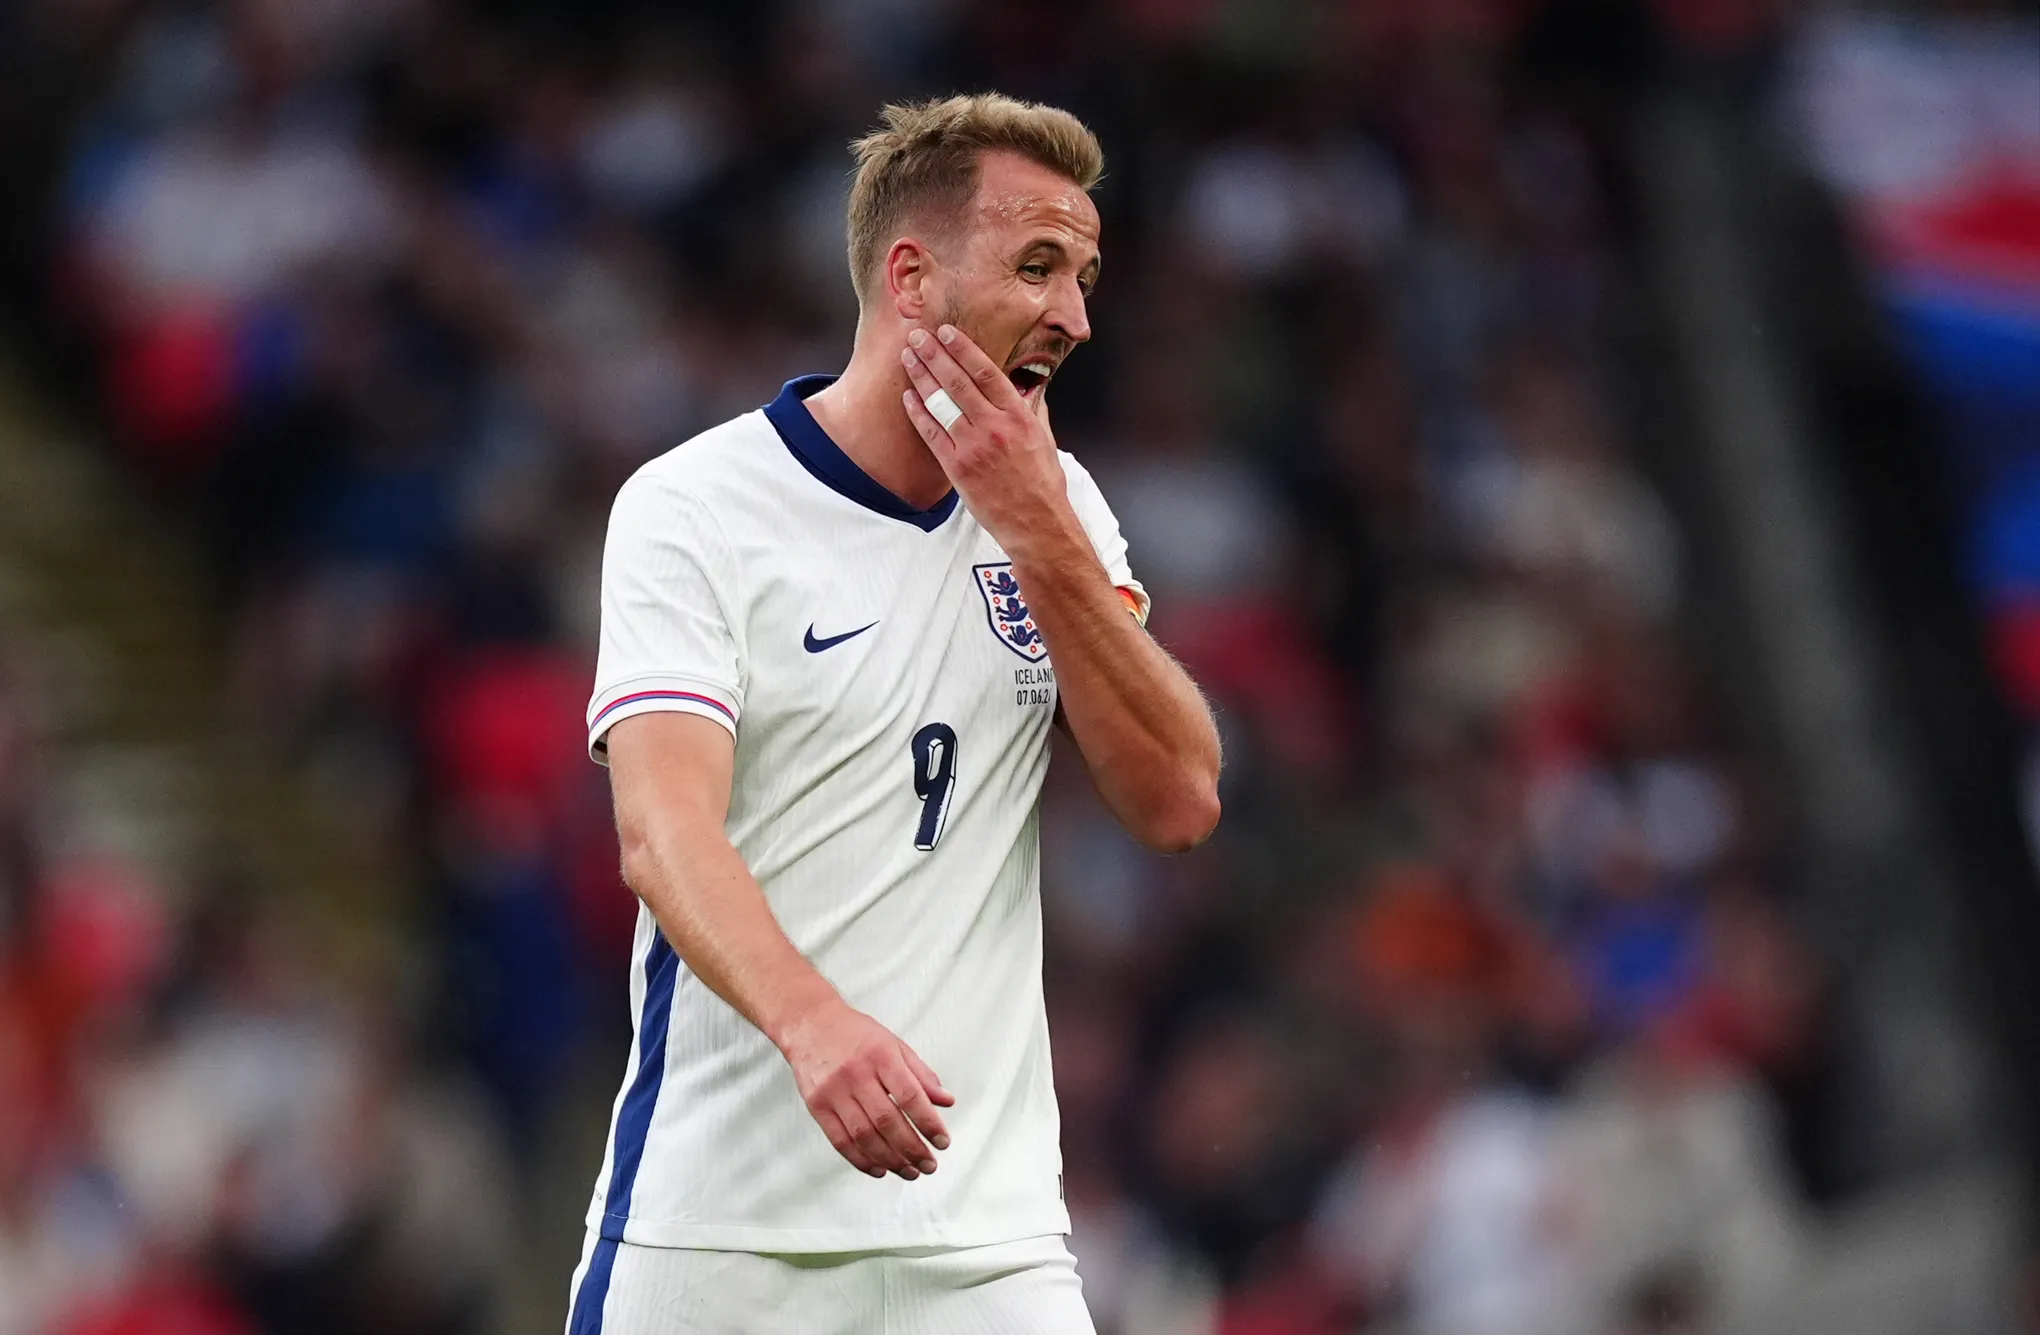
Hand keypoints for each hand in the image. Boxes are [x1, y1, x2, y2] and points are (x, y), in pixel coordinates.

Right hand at [775, 998, 954, 1180]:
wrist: (810, 1024)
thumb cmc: (855, 1034)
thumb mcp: (894, 1044)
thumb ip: (921, 1074)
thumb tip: (946, 1101)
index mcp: (881, 1056)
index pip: (910, 1096)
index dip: (929, 1123)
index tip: (942, 1142)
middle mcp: (857, 1074)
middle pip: (887, 1120)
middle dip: (912, 1149)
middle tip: (929, 1165)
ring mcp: (834, 1091)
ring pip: (864, 1135)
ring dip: (890, 1159)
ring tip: (909, 1171)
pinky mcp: (817, 1106)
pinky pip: (840, 1140)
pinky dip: (861, 1160)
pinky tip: (879, 1169)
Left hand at [900, 325, 1076, 553]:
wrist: (1035, 523)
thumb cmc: (1043, 483)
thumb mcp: (1044, 438)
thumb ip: (1032, 408)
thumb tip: (1027, 386)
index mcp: (1018, 416)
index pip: (986, 372)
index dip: (963, 349)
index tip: (947, 332)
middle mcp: (995, 427)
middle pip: (958, 382)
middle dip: (934, 355)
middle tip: (917, 336)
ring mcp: (973, 447)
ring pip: (941, 404)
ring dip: (921, 377)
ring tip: (908, 358)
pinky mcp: (957, 468)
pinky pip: (931, 434)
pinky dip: (918, 413)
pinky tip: (908, 397)